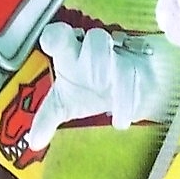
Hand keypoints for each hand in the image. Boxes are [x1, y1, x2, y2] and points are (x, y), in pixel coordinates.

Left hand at [20, 24, 172, 155]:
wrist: (128, 90)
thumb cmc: (91, 89)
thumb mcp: (65, 104)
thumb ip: (47, 119)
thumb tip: (33, 143)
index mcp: (70, 53)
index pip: (59, 35)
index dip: (56, 36)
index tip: (53, 44)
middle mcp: (95, 50)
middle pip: (97, 40)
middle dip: (97, 58)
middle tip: (96, 80)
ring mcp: (123, 55)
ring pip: (129, 64)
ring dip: (118, 81)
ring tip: (112, 111)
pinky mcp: (146, 66)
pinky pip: (144, 77)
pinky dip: (130, 101)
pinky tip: (122, 121)